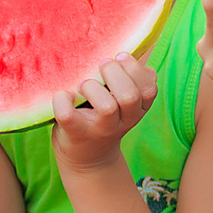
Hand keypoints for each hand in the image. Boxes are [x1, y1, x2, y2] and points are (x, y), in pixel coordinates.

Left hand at [51, 55, 156, 169]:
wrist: (87, 159)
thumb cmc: (104, 118)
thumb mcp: (124, 103)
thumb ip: (132, 81)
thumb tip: (135, 54)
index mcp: (138, 109)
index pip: (149, 88)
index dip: (135, 69)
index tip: (119, 56)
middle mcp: (124, 121)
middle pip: (130, 96)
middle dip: (114, 73)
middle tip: (101, 66)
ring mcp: (101, 130)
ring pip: (106, 107)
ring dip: (91, 87)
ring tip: (83, 85)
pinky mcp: (76, 134)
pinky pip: (68, 115)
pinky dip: (62, 100)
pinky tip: (64, 95)